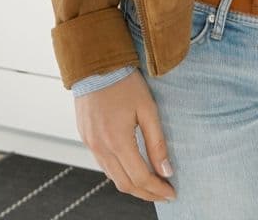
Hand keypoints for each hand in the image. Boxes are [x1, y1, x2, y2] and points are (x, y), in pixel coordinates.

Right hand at [76, 72, 175, 202]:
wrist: (94, 64)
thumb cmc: (123, 82)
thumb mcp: (147, 109)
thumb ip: (157, 143)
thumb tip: (166, 171)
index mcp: (117, 141)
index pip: (140, 178)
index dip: (158, 190)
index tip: (172, 193)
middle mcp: (100, 147)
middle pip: (125, 184)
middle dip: (147, 193)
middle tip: (164, 193)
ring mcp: (90, 144)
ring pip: (113, 177)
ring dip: (133, 185)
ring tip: (151, 184)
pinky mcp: (86, 138)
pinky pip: (103, 165)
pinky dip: (119, 173)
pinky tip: (132, 168)